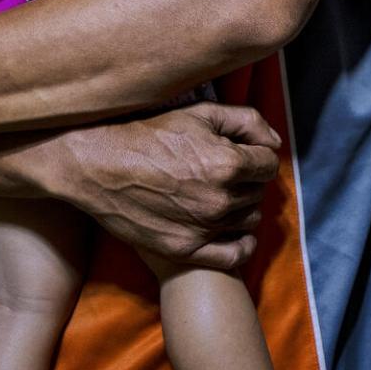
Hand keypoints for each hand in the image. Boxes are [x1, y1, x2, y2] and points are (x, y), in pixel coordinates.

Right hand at [62, 103, 281, 267]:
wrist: (96, 166)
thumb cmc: (147, 134)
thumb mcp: (199, 113)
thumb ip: (246, 121)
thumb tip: (274, 142)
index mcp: (227, 163)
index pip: (269, 165)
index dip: (258, 157)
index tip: (244, 155)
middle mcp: (220, 199)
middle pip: (258, 192)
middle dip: (248, 180)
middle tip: (226, 173)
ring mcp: (202, 227)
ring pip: (248, 220)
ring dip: (242, 208)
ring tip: (222, 196)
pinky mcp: (185, 249)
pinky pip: (233, 256)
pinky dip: (242, 245)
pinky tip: (235, 233)